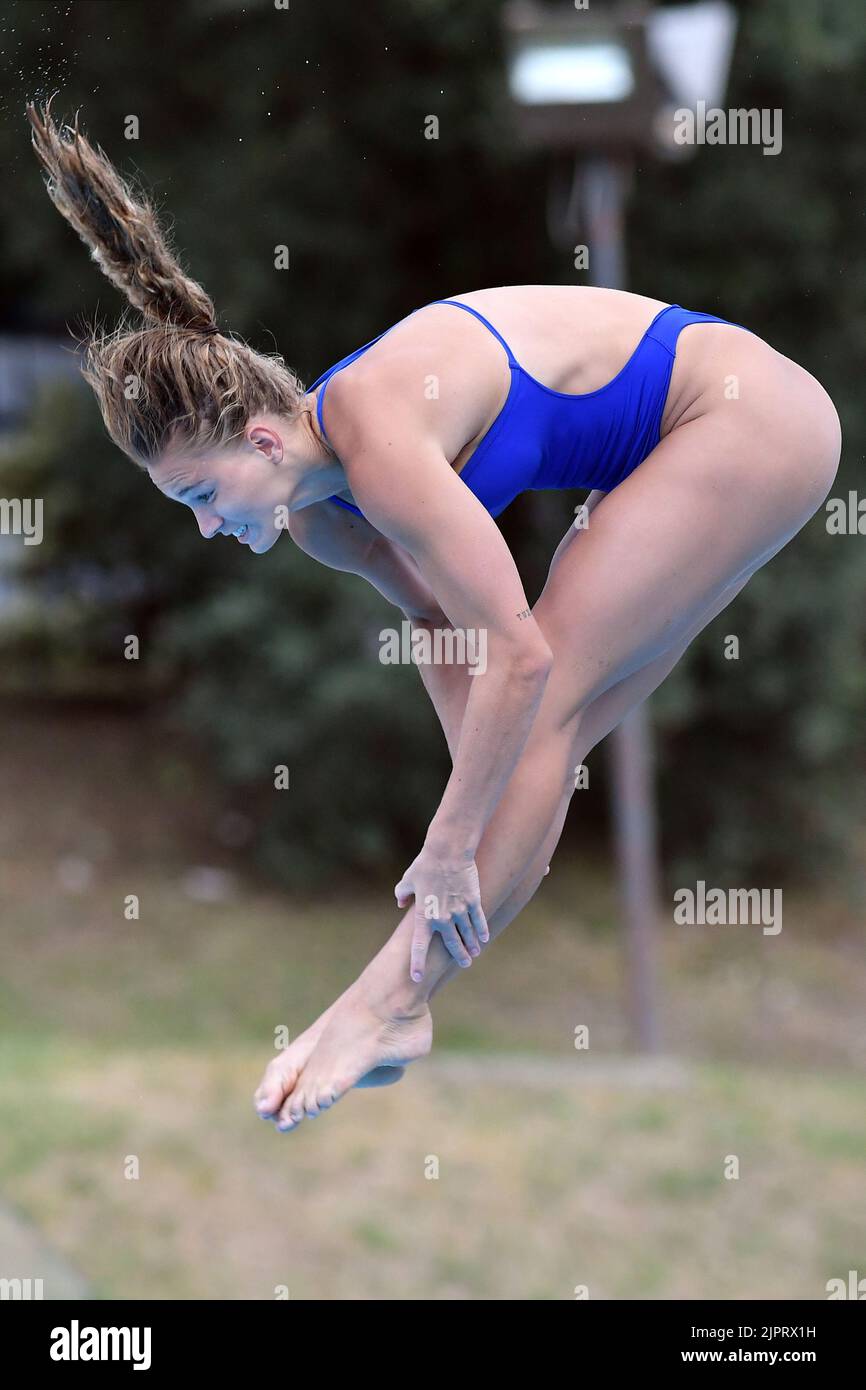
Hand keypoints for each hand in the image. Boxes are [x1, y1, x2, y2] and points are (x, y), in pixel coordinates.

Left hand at [394, 847, 489, 982]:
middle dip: (458, 957)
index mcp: (424, 916)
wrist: (447, 851)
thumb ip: (402, 894)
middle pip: (451, 945)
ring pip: (467, 935)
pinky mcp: (473, 901)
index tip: (417, 977)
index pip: (419, 946)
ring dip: (470, 947)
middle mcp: (442, 918)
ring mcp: (460, 911)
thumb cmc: (425, 864)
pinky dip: (481, 931)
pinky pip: (479, 921)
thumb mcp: (408, 879)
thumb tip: (401, 903)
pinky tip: (483, 939)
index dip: (417, 963)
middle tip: (463, 964)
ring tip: (473, 954)